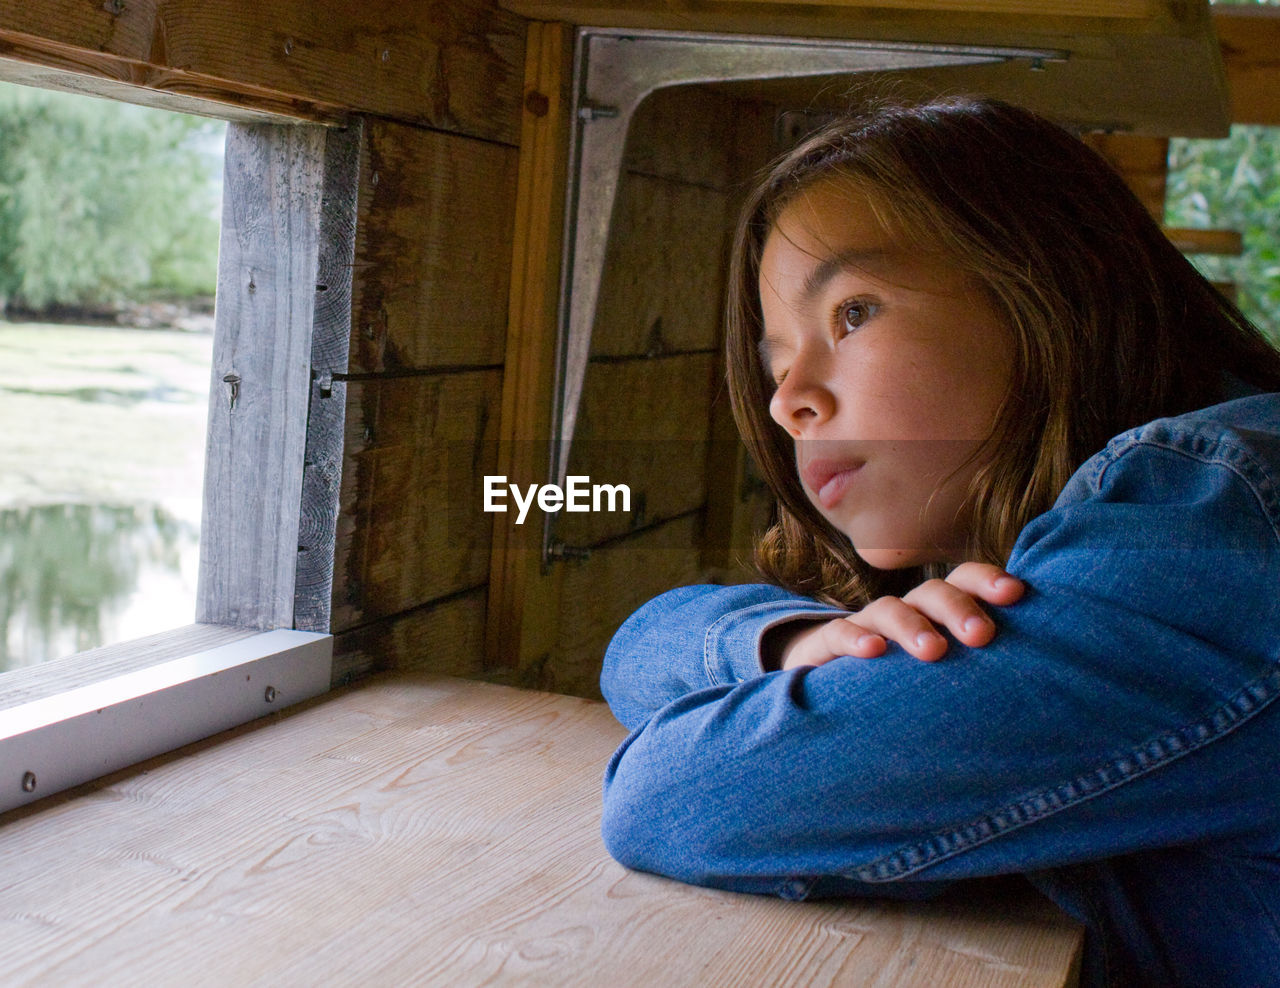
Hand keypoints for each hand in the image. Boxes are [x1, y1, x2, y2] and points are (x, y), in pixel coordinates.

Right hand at [776, 563, 1024, 669]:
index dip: (988, 581)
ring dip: (913, 625)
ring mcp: (866, 626)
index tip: (1016, 594)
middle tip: (981, 636)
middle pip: (933, 592)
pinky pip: (839, 634)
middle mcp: (905, 612)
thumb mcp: (945, 671)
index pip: (964, 582)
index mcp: (936, 613)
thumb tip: (1046, 688)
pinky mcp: (827, 646)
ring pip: (889, 609)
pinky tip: (873, 651)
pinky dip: (856, 639)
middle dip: (958, 608)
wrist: (826, 683)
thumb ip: (982, 669)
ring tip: (934, 651)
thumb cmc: (902, 679)